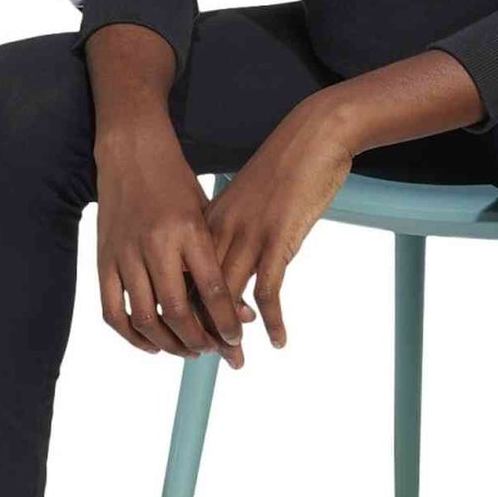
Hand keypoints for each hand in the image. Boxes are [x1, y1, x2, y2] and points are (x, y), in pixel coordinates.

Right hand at [93, 121, 252, 367]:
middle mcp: (156, 244)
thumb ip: (219, 261)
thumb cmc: (176, 182)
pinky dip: (131, 335)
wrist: (131, 152)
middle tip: (212, 350)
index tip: (236, 339)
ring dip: (168, 344)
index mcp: (188, 231)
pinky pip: (113, 311)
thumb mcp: (206, 213)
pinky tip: (151, 344)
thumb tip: (242, 311)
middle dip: (198, 341)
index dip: (225, 322)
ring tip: (186, 350)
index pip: (212, 289)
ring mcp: (125, 254)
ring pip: (145, 318)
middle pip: (177, 311)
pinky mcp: (103, 260)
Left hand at [205, 92, 356, 350]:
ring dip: (229, 336)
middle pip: (198, 292)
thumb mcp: (248, 196)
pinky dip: (272, 321)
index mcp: (209, 220)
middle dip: (200, 332)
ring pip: (226, 298)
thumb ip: (233, 224)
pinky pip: (267, 292)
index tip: (191, 335)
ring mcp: (248, 235)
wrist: (314, 134)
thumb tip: (229, 251)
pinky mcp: (277, 239)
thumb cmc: (286, 164)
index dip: (185, 309)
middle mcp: (221, 230)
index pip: (183, 274)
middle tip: (209, 361)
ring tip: (237, 362)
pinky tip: (278, 340)